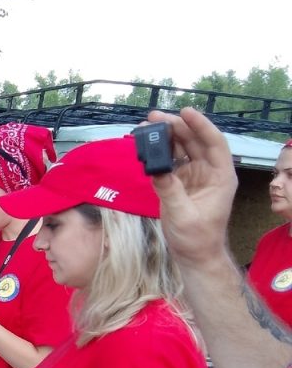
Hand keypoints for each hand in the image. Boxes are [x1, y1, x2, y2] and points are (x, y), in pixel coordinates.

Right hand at [146, 107, 237, 265]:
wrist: (194, 255)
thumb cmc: (196, 238)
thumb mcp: (183, 215)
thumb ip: (170, 190)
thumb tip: (156, 170)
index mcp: (221, 177)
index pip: (214, 143)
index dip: (201, 125)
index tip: (185, 112)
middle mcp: (210, 172)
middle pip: (195, 141)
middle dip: (176, 126)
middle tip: (154, 117)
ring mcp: (195, 176)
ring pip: (182, 148)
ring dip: (166, 136)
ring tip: (146, 126)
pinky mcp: (181, 182)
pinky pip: (171, 161)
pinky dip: (160, 153)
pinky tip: (147, 147)